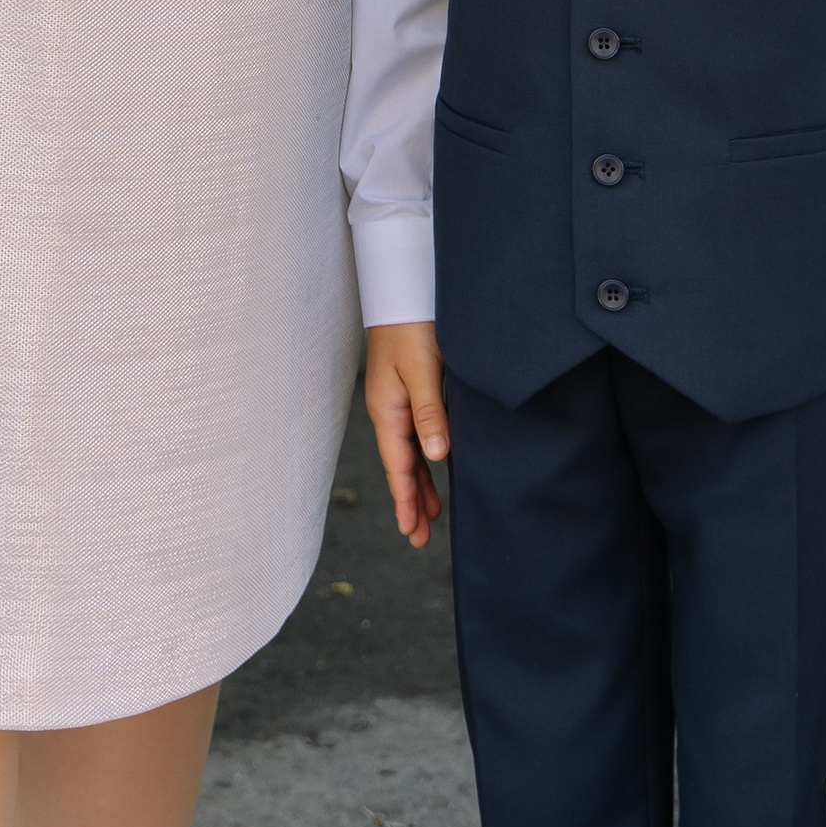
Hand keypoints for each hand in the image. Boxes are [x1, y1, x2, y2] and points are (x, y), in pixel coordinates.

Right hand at [364, 322, 448, 546]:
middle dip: (410, 500)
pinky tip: (438, 466)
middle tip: (419, 537)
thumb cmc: (411, 327)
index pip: (398, 465)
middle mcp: (390, 409)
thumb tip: (436, 457)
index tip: (410, 531)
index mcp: (387, 410)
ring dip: (419, 481)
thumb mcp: (422, 370)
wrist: (404, 289)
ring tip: (430, 513)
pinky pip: (417, 432)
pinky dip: (425, 456)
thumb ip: (429, 413)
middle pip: (401, 464)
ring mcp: (398, 399)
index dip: (405, 499)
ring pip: (410, 451)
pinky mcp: (410, 388)